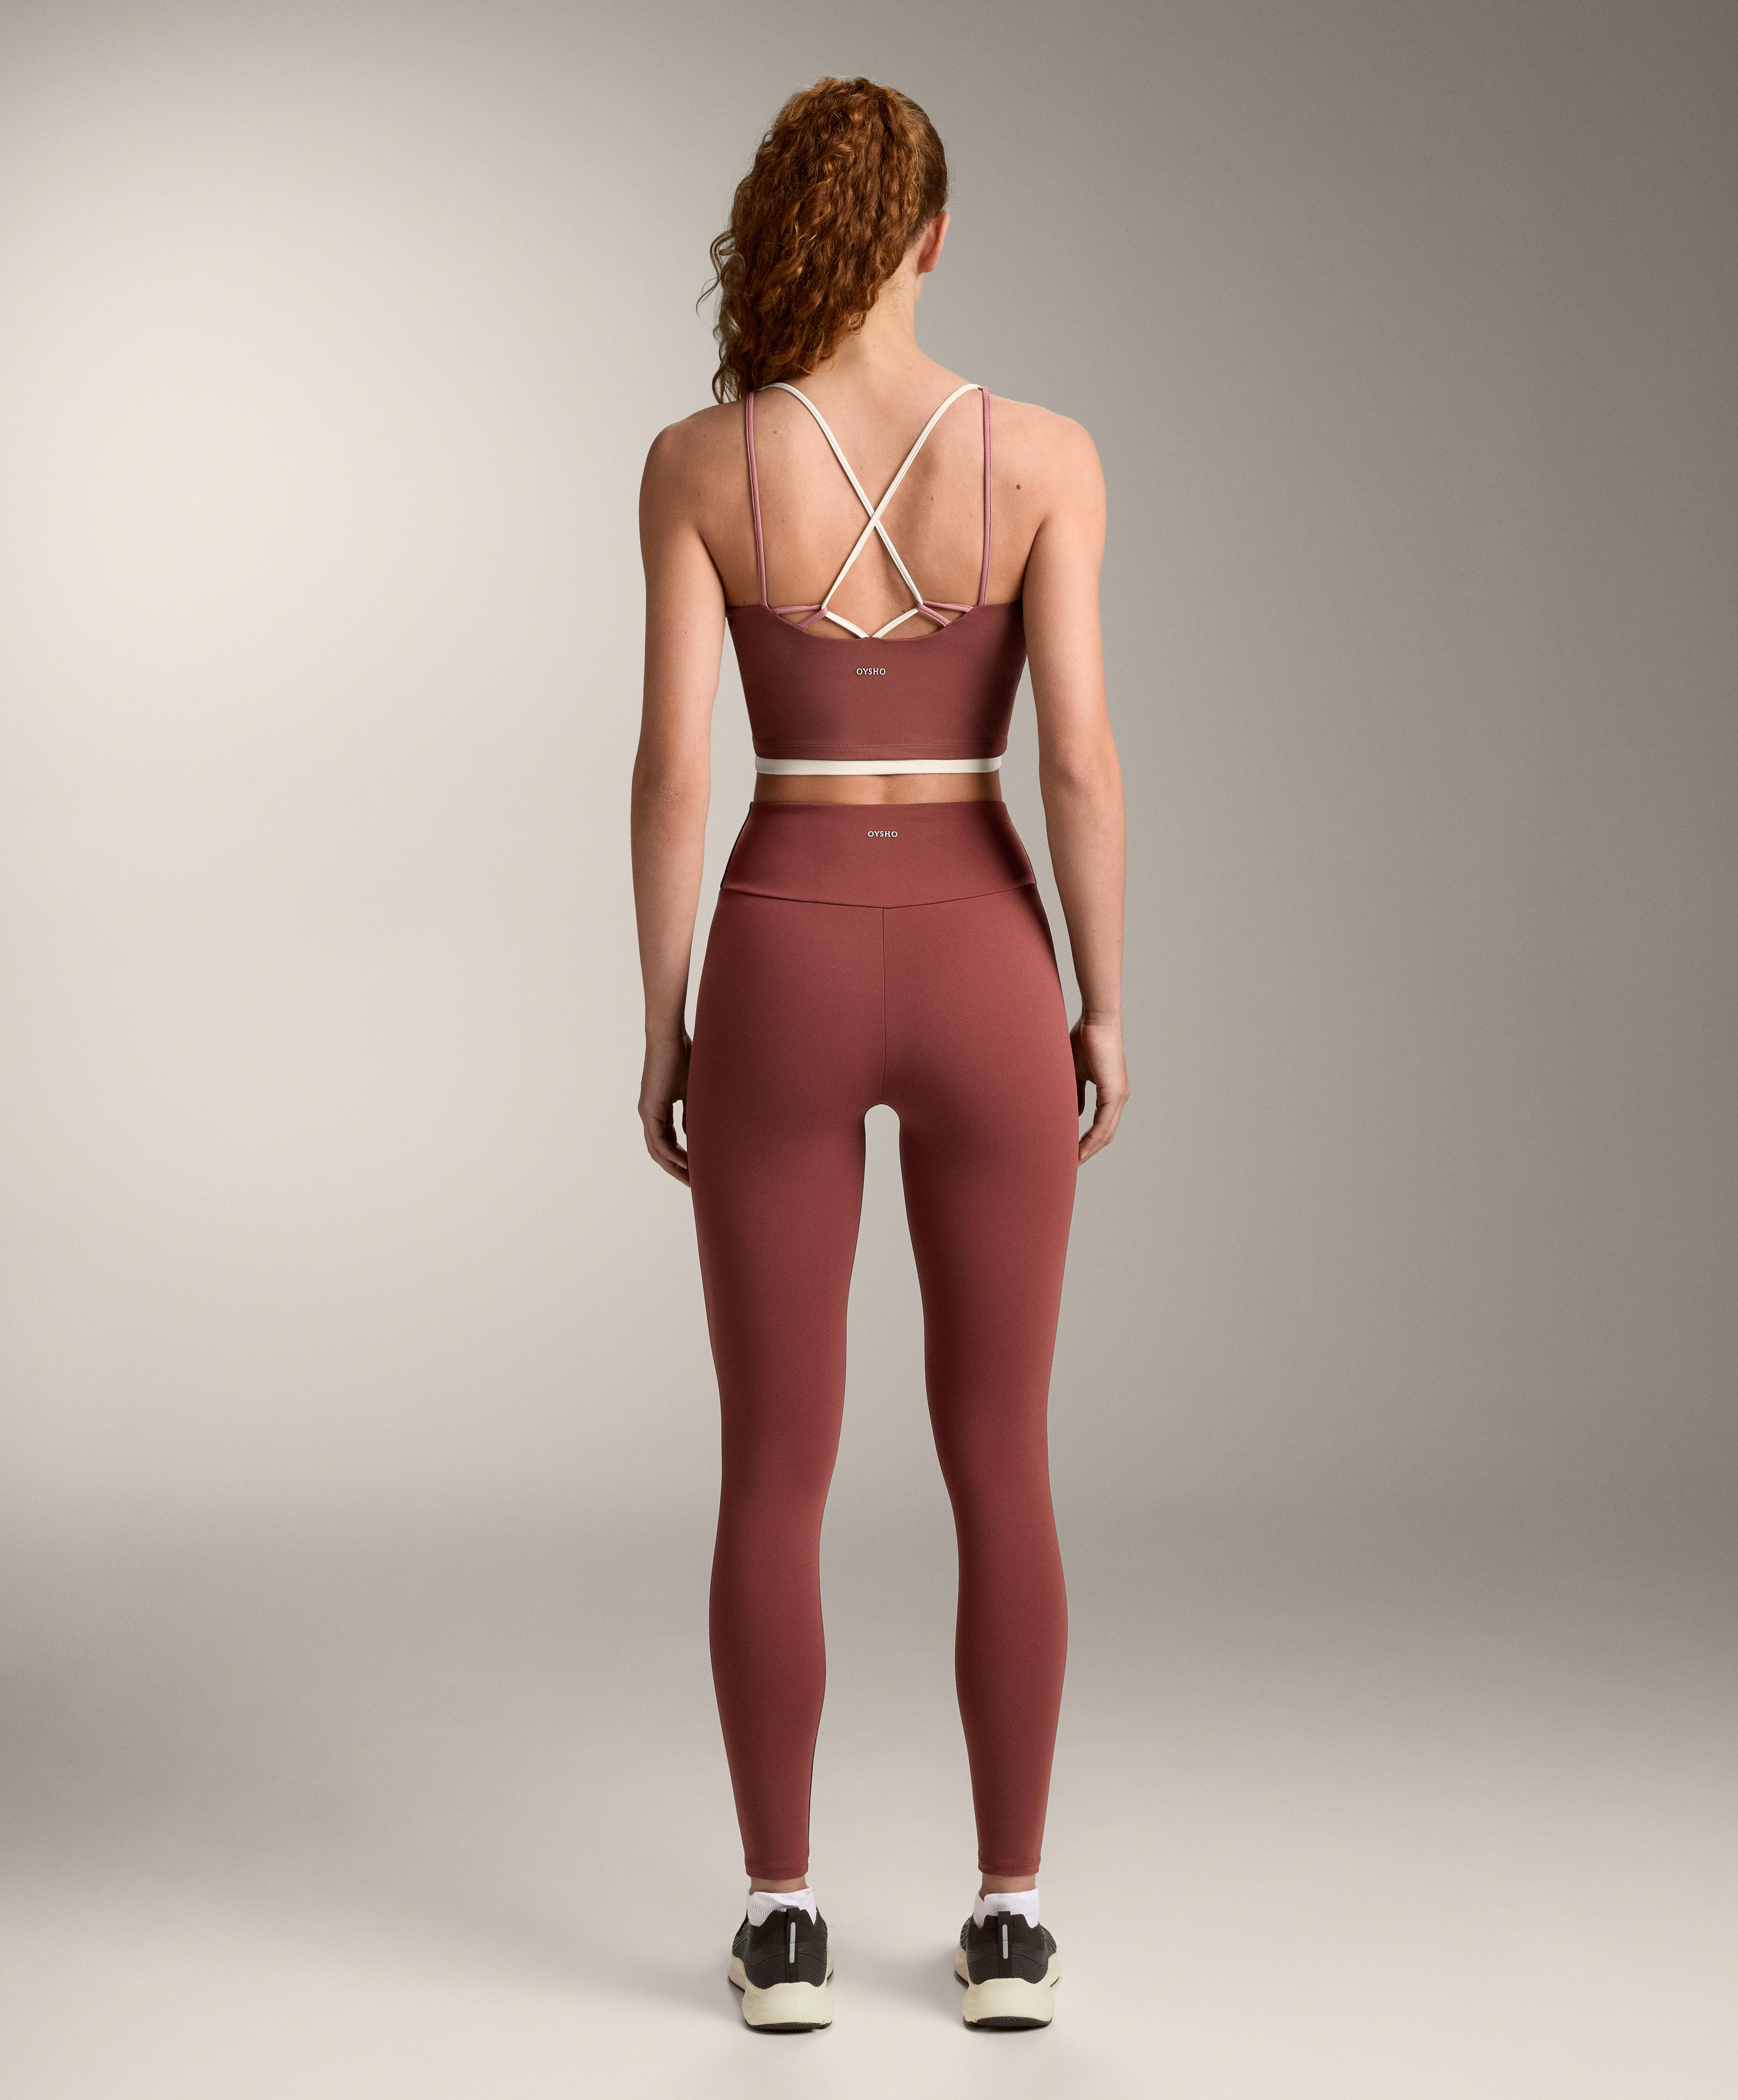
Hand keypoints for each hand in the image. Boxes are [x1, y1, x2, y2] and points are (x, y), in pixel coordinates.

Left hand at [639, 1031, 691, 1184]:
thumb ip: (691, 1112)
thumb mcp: (691, 1090)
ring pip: (657, 1150)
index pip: (667, 1141)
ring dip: (674, 1167)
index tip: (696, 1169)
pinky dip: (672, 1154)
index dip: (680, 1157)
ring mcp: (647, 1112)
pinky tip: (686, 1163)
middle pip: (660, 1151)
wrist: (668, 1037)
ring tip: (691, 1179)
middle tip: (694, 1182)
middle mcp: (649, 1114)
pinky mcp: (650, 1109)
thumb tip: (695, 1133)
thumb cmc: (683, 1055)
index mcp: (658, 1109)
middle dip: (676, 1169)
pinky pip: (659, 1140)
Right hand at [1071, 1013, 1127, 1163]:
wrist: (1096, 1021)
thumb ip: (1075, 1092)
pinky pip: (1103, 1123)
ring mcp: (1118, 1096)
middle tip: (1071, 1164)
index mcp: (1110, 1093)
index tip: (1071, 1152)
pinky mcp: (1114, 1093)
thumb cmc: (1083, 1040)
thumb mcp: (1074, 1072)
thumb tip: (1072, 1113)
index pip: (1100, 1125)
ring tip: (1073, 1162)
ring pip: (1105, 1133)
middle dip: (1088, 1151)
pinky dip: (1091, 1138)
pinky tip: (1079, 1149)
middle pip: (1105, 1134)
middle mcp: (1118, 1098)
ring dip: (1089, 1149)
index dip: (1087, 1141)